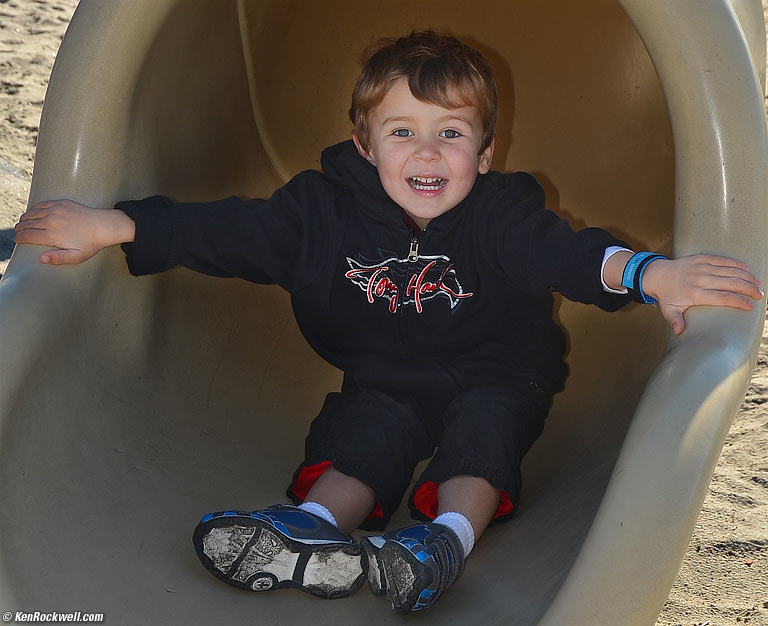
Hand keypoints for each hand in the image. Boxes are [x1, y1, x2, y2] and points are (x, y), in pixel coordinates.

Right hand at [14, 199, 134, 264]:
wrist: (103, 225)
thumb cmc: (91, 243)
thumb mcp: (76, 256)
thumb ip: (58, 258)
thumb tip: (42, 258)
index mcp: (52, 235)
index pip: (27, 235)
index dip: (19, 238)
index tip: (18, 240)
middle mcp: (50, 221)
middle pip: (26, 223)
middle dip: (20, 229)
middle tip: (18, 232)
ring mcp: (55, 210)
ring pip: (32, 213)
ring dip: (25, 219)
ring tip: (23, 223)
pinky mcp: (60, 203)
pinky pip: (41, 204)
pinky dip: (34, 209)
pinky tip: (33, 213)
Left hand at [641, 254, 762, 334]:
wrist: (656, 274)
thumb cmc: (666, 294)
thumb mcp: (668, 310)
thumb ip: (675, 320)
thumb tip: (679, 332)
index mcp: (695, 293)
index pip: (723, 298)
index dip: (739, 301)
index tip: (750, 306)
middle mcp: (700, 279)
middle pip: (731, 284)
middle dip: (748, 289)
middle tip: (760, 295)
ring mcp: (701, 267)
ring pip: (729, 271)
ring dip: (746, 276)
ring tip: (758, 284)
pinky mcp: (701, 258)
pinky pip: (722, 260)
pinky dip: (735, 263)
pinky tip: (746, 268)